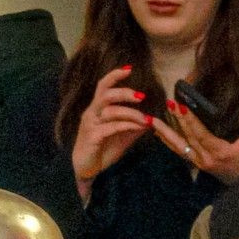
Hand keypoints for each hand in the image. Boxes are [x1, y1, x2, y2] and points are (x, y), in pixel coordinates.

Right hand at [71, 66, 152, 198]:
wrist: (86, 169)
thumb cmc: (102, 149)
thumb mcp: (122, 135)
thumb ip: (134, 125)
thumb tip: (152, 118)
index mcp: (97, 109)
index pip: (103, 86)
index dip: (114, 76)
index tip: (129, 69)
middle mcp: (92, 113)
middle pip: (106, 94)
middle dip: (125, 92)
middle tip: (142, 96)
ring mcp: (91, 124)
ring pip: (110, 111)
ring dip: (131, 113)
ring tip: (145, 119)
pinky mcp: (92, 137)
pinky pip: (110, 127)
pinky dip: (126, 126)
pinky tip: (137, 128)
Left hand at [153, 103, 238, 184]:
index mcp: (219, 152)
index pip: (202, 135)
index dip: (191, 121)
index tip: (181, 107)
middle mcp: (205, 158)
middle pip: (188, 137)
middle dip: (177, 120)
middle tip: (169, 104)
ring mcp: (197, 161)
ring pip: (179, 146)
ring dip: (165, 132)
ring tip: (153, 120)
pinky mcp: (194, 162)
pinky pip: (178, 151)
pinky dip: (167, 141)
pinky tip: (158, 132)